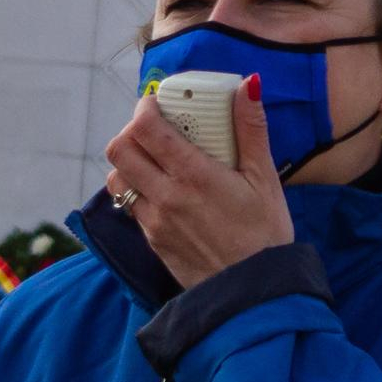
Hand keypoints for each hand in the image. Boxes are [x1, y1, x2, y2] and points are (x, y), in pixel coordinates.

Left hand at [103, 82, 291, 290]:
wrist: (254, 297)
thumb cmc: (265, 235)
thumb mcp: (265, 179)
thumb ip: (252, 129)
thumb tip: (249, 84)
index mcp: (193, 175)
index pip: (146, 129)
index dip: (144, 108)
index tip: (157, 104)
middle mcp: (165, 197)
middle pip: (119, 150)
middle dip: (131, 132)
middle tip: (154, 130)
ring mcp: (154, 222)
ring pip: (116, 180)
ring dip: (128, 163)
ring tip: (154, 161)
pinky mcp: (153, 242)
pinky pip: (130, 207)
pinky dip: (137, 191)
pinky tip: (163, 191)